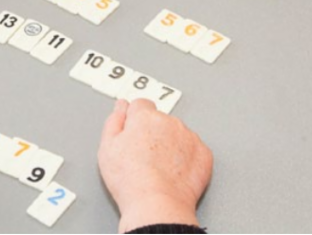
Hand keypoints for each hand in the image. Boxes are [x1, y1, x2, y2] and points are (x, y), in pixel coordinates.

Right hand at [98, 99, 211, 232]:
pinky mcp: (204, 154)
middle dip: (153, 133)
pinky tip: (175, 173)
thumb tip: (121, 107)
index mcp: (145, 116)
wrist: (156, 205)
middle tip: (144, 157)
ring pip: (178, 134)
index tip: (134, 133)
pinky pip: (194, 149)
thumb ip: (114, 121)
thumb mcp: (107, 148)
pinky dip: (186, 158)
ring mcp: (189, 137)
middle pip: (160, 120)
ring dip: (171, 144)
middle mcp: (170, 122)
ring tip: (159, 168)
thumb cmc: (130, 180)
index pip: (141, 105)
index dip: (135, 119)